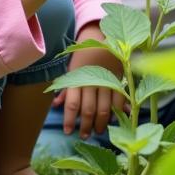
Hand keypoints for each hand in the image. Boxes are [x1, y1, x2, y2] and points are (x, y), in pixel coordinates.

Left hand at [55, 23, 126, 138]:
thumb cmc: (83, 57)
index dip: (70, 120)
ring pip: (104, 108)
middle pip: (88, 109)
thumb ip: (66, 89)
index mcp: (77, 79)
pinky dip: (117, 112)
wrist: (101, 37)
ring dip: (101, 123)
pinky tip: (113, 119)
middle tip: (84, 136)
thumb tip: (56, 105)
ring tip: (98, 132)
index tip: (68, 132)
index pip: (72, 105)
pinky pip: (119, 100)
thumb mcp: (71, 70)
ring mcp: (106, 80)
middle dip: (86, 126)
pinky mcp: (118, 79)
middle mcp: (91, 81)